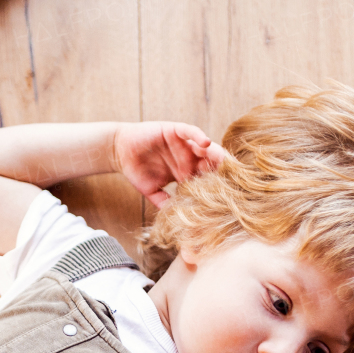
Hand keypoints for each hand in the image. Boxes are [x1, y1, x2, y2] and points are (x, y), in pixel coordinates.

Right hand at [112, 121, 226, 207]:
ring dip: (215, 153)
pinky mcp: (175, 131)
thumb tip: (173, 222)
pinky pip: (190, 131)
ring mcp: (183, 143)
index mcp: (186, 172)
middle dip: (221, 170)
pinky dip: (198, 135)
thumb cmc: (136, 171)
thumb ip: (163, 202)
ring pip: (204, 147)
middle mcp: (188, 157)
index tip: (228, 196)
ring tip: (224, 161)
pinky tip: (206, 143)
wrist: (120, 152)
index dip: (216, 185)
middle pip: (210, 163)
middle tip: (233, 179)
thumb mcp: (152, 191)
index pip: (205, 178)